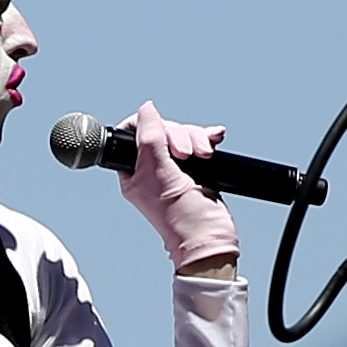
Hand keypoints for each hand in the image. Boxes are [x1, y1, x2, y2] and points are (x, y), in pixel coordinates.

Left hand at [115, 104, 239, 270]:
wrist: (209, 237)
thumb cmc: (179, 217)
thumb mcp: (159, 174)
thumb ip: (150, 139)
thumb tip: (146, 109)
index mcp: (132, 171)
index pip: (131, 134)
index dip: (146, 126)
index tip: (158, 130)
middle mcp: (151, 168)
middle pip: (161, 130)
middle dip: (177, 135)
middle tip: (183, 155)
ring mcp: (174, 168)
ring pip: (182, 135)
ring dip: (195, 139)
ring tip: (203, 156)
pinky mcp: (196, 168)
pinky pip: (199, 142)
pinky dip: (207, 139)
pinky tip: (215, 140)